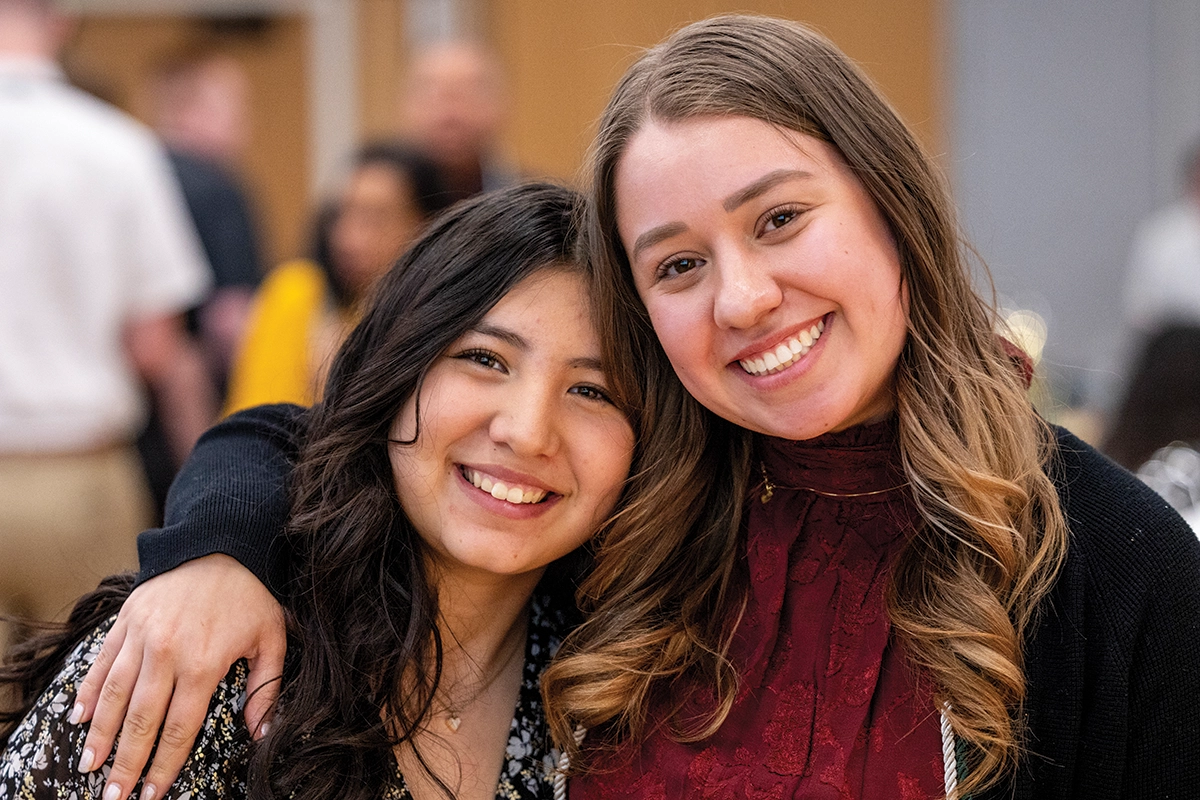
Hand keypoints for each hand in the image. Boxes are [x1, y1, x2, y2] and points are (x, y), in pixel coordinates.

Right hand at [72, 554, 285, 799]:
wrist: (223, 541)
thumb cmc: (252, 594)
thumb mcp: (272, 637)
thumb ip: (266, 687)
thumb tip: (262, 734)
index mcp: (205, 662)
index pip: (179, 727)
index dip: (164, 764)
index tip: (152, 794)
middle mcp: (168, 652)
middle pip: (141, 720)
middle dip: (126, 763)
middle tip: (113, 796)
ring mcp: (142, 635)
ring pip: (114, 695)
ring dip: (100, 735)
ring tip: (90, 767)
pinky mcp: (127, 619)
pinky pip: (103, 662)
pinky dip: (89, 692)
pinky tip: (80, 718)